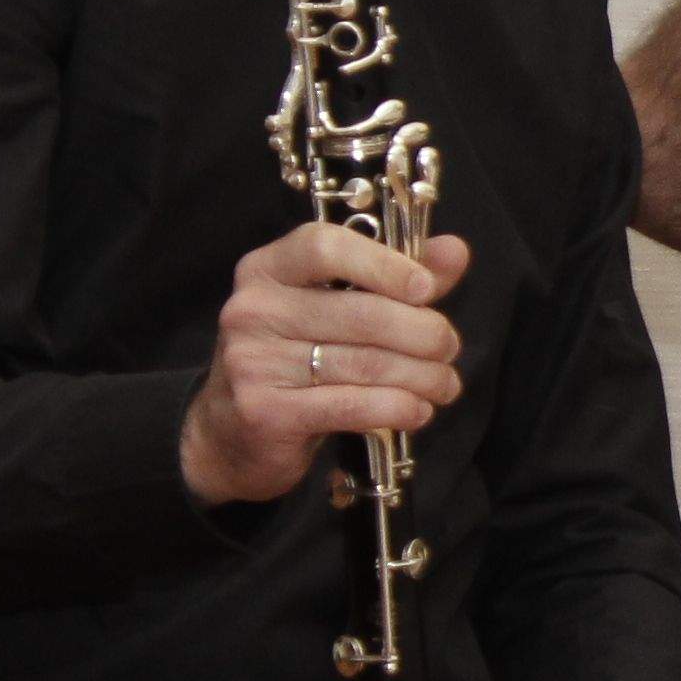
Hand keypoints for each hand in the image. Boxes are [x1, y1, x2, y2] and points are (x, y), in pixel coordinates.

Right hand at [179, 224, 475, 505]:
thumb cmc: (293, 359)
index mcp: (268, 269)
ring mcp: (254, 361)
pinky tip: (418, 410)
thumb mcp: (333, 307)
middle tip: (449, 348)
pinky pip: (353, 405)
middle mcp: (254, 310)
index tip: (427, 289)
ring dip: (423, 376)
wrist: (228, 433)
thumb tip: (452, 251)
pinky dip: (398, 408)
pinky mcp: (266, 411)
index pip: (325, 247)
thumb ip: (394, 277)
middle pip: (363, 313)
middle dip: (425, 333)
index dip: (385, 264)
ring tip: (445, 384)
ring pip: (367, 363)